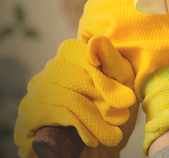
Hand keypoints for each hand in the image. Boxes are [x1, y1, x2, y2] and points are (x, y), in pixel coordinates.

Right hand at [14, 35, 138, 157]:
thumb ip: (111, 60)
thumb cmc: (116, 115)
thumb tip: (94, 40)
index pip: (71, 49)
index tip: (123, 94)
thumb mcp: (122, 84)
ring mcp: (32, 98)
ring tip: (111, 132)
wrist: (104, 153)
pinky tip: (91, 139)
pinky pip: (46, 114)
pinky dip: (74, 125)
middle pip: (62, 71)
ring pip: (57, 94)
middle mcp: (45, 76)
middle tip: (121, 115)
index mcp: (67, 62)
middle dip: (97, 94)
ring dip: (90, 115)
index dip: (96, 68)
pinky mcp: (26, 122)